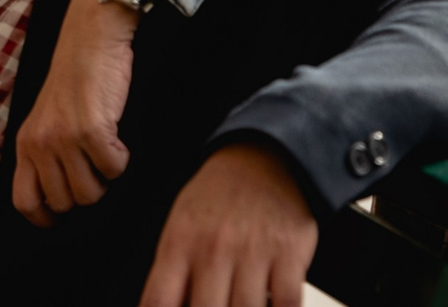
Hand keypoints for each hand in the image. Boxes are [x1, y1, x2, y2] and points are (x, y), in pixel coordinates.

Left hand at [12, 0, 137, 226]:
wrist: (90, 37)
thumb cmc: (74, 78)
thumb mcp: (46, 117)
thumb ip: (45, 153)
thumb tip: (58, 198)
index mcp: (25, 142)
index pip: (24, 201)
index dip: (44, 217)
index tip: (60, 218)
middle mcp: (40, 143)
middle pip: (65, 203)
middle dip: (85, 191)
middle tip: (93, 165)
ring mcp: (65, 137)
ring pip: (90, 193)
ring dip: (104, 177)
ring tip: (104, 150)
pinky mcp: (93, 129)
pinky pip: (114, 169)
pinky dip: (121, 159)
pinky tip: (116, 138)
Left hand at [139, 142, 317, 306]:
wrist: (264, 156)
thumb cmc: (218, 197)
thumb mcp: (181, 225)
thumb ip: (172, 273)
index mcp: (179, 243)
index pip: (158, 300)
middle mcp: (213, 249)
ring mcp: (252, 252)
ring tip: (238, 306)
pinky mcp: (289, 254)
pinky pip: (287, 304)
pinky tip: (272, 305)